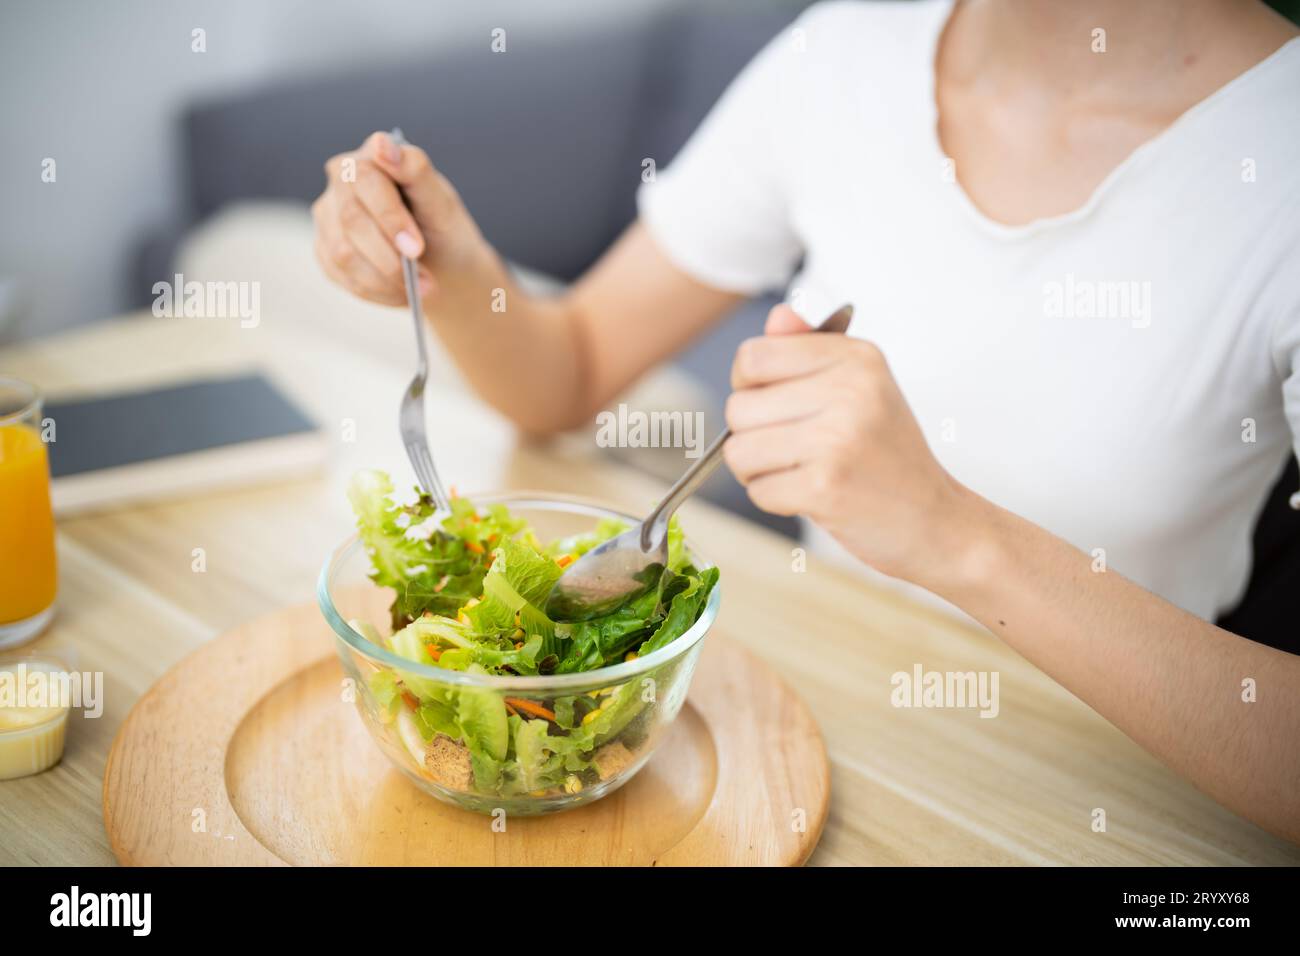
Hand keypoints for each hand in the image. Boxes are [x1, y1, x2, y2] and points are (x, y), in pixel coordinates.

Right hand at [312, 131, 483, 305]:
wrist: (439, 262)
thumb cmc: (441, 224)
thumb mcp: (440, 201)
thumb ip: (415, 170)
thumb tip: (382, 143)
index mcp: (371, 157)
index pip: (365, 179)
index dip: (390, 218)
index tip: (417, 249)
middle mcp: (341, 181)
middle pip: (352, 220)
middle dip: (391, 258)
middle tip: (426, 283)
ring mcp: (328, 215)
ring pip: (342, 253)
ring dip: (385, 281)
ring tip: (420, 291)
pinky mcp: (324, 247)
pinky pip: (340, 275)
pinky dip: (376, 291)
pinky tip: (400, 293)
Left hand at [724, 304, 974, 584]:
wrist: (935, 520)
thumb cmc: (888, 455)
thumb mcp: (860, 388)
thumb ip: (809, 350)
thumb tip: (778, 316)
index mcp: (857, 358)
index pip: (754, 356)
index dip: (748, 385)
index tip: (774, 403)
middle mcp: (850, 391)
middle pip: (739, 407)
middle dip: (751, 435)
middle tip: (794, 448)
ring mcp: (838, 439)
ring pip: (739, 450)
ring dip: (758, 470)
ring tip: (799, 471)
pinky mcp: (825, 486)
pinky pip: (757, 490)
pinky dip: (774, 498)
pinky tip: (810, 494)